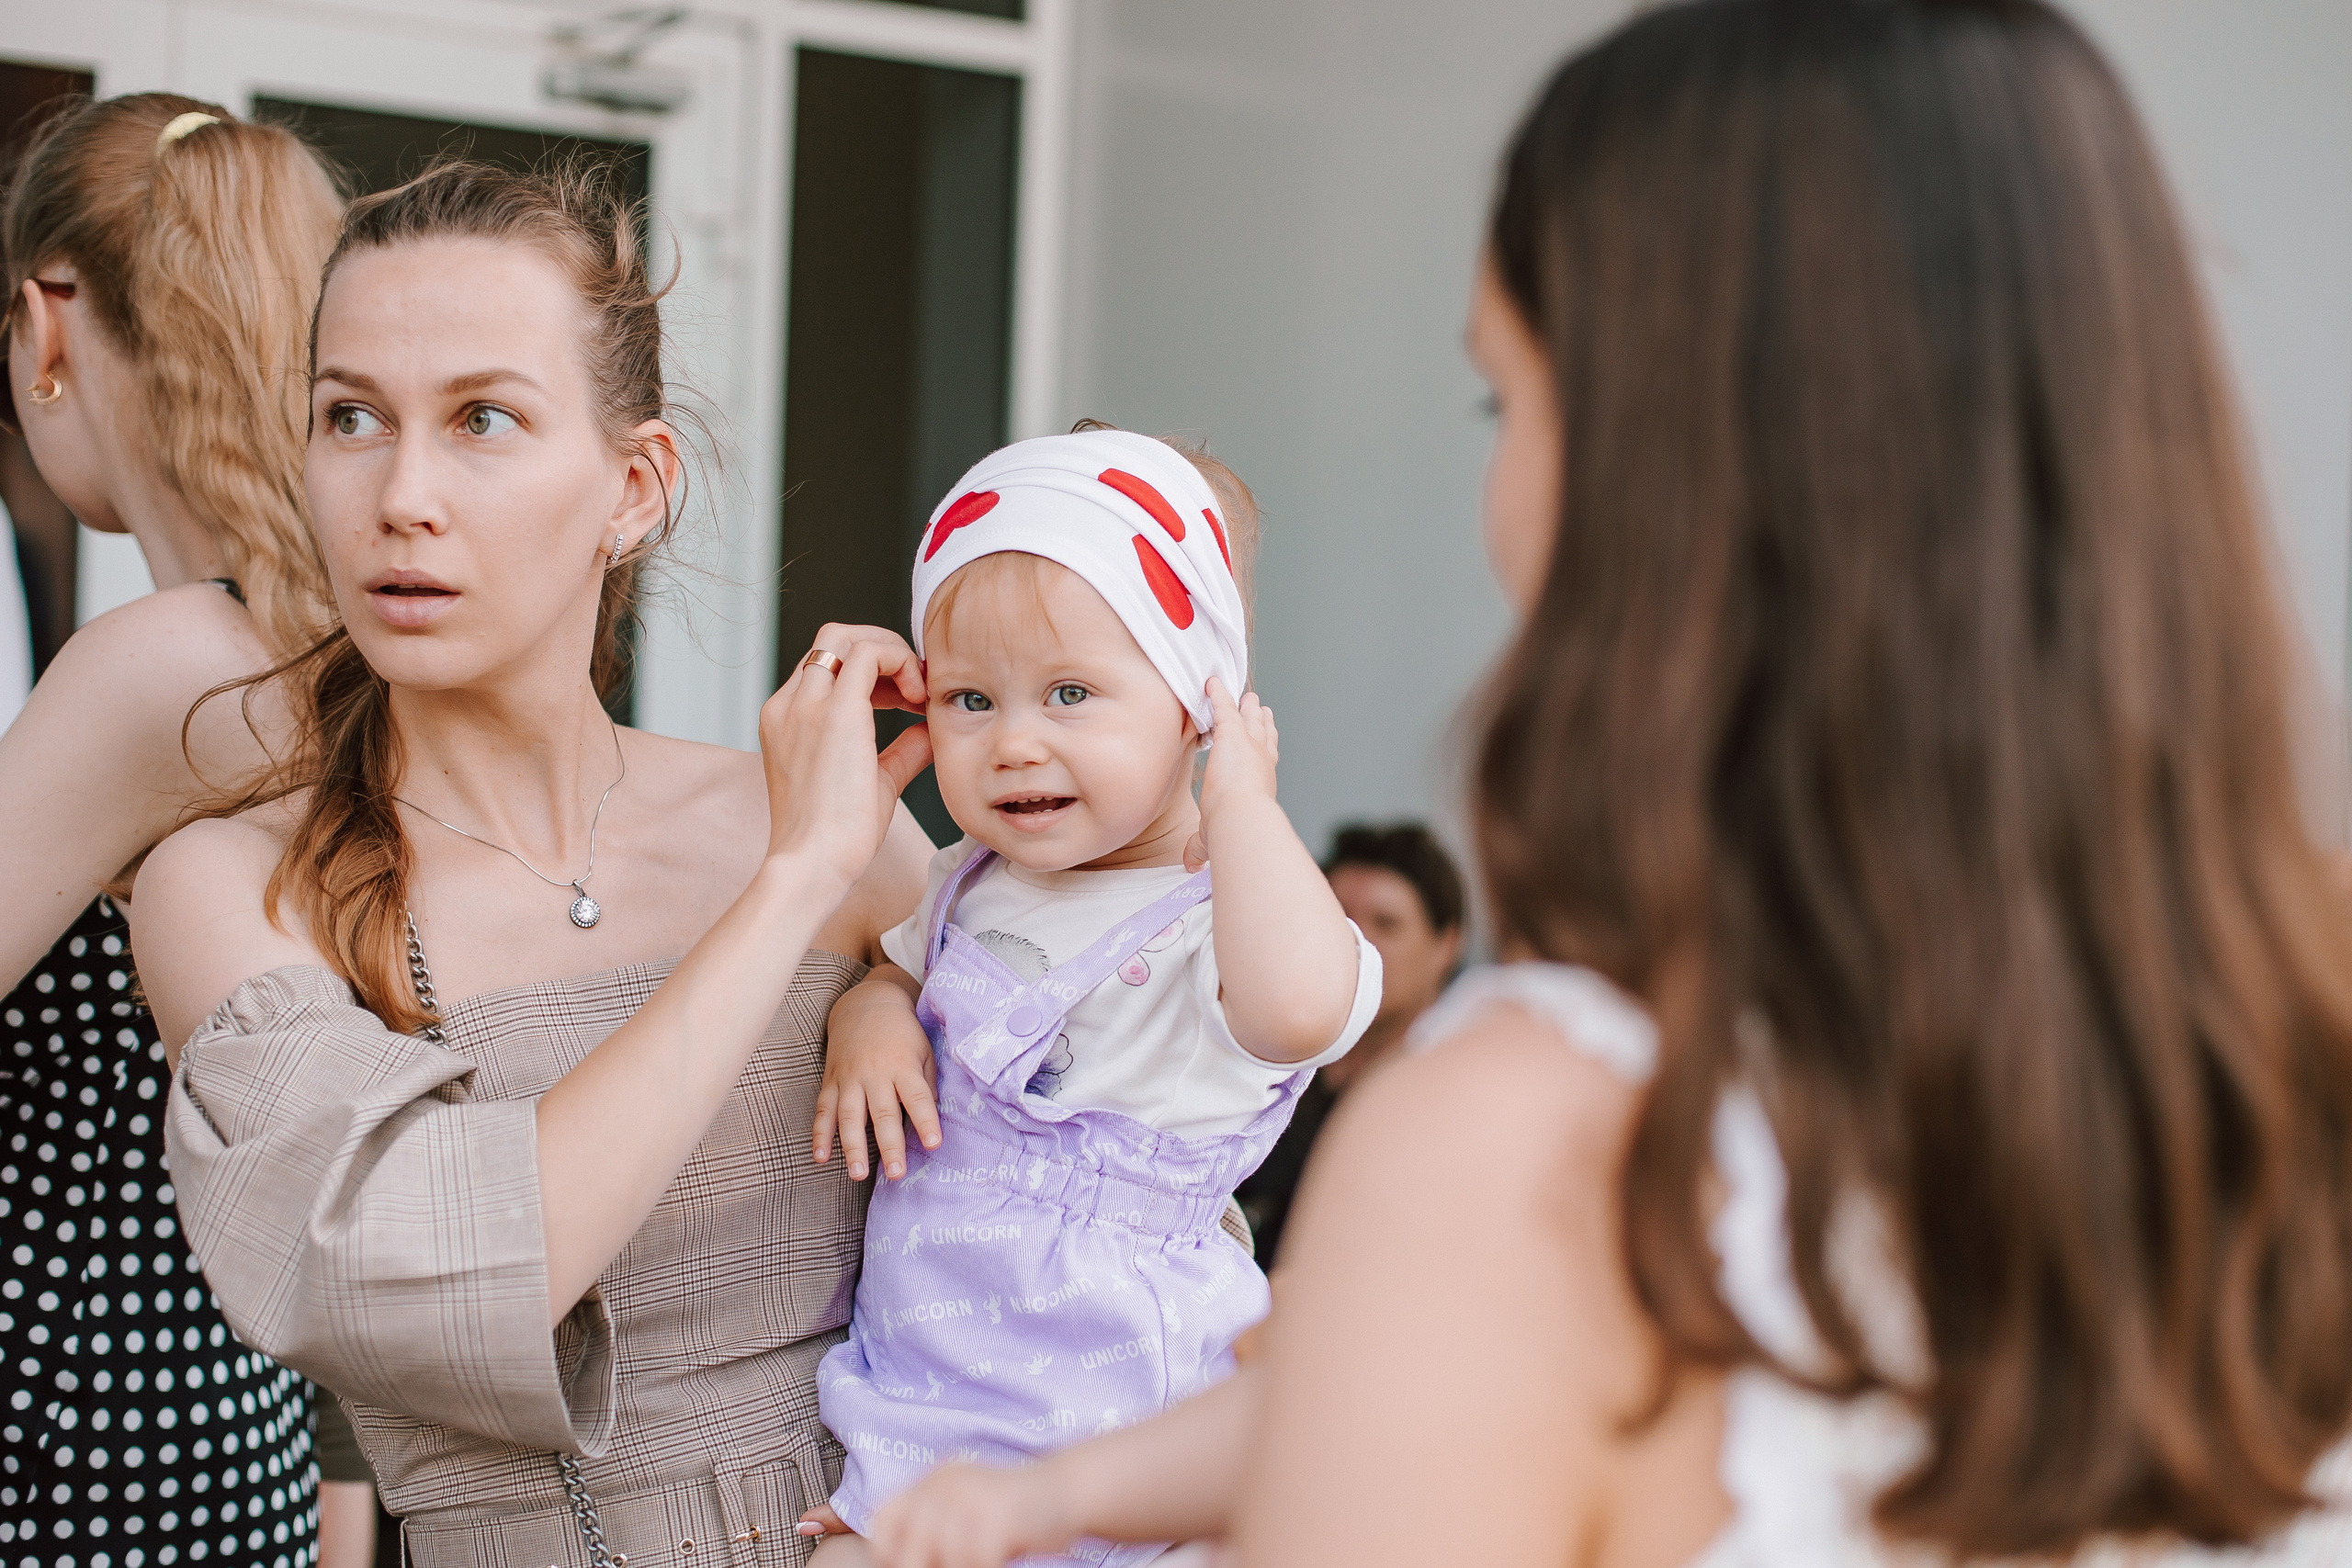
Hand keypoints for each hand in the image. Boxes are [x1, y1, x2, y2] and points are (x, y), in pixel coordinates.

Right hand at [760, 624, 933, 886]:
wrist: (813, 864)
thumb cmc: (836, 838)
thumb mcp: (873, 784)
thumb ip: (899, 753)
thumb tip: (926, 732)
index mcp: (786, 719)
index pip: (826, 665)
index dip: (873, 671)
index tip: (906, 697)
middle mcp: (789, 704)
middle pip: (833, 638)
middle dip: (880, 649)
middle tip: (915, 686)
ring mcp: (806, 705)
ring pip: (845, 635)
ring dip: (890, 651)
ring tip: (918, 691)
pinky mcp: (834, 712)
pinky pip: (868, 654)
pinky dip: (899, 662)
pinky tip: (918, 697)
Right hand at [813, 978, 941, 1180]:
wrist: (867, 1004)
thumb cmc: (903, 1033)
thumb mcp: (924, 1051)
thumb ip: (927, 1084)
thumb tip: (929, 1119)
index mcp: (903, 1066)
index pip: (917, 1097)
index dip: (926, 1121)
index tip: (934, 1144)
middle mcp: (875, 1073)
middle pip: (882, 1113)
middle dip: (889, 1145)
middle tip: (896, 1174)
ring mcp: (849, 1077)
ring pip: (849, 1116)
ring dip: (853, 1147)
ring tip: (858, 1174)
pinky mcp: (831, 1080)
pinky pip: (823, 1110)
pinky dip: (820, 1134)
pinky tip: (821, 1157)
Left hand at [866, 1460, 1075, 1567]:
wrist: (1068, 1490)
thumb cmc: (1013, 1516)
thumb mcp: (964, 1515)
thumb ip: (932, 1534)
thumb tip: (897, 1564)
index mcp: (934, 1481)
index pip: (886, 1519)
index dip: (887, 1553)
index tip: (901, 1567)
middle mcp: (948, 1483)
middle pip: (911, 1547)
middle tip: (954, 1566)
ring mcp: (975, 1496)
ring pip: (947, 1559)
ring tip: (983, 1561)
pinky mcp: (1002, 1514)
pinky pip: (980, 1561)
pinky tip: (1001, 1562)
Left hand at [1186, 677, 1278, 871]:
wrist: (1240, 819)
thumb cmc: (1231, 832)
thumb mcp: (1213, 837)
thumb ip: (1200, 847)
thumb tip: (1191, 864)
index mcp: (1259, 786)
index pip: (1263, 764)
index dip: (1264, 750)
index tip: (1265, 740)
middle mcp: (1260, 763)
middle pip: (1263, 736)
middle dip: (1262, 722)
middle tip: (1261, 707)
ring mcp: (1249, 746)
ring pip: (1248, 719)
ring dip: (1245, 705)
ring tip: (1246, 694)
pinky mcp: (1232, 735)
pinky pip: (1224, 708)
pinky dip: (1218, 694)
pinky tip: (1211, 682)